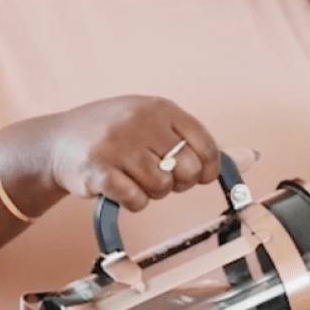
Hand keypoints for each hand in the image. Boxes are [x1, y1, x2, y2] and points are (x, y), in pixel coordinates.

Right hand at [45, 96, 223, 211]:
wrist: (57, 141)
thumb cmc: (116, 134)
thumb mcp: (155, 124)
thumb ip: (199, 142)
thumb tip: (253, 157)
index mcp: (160, 107)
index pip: (204, 141)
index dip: (208, 167)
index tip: (198, 175)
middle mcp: (139, 120)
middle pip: (185, 168)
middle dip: (178, 182)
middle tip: (161, 179)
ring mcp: (117, 144)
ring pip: (161, 187)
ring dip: (152, 193)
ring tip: (135, 180)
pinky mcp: (97, 170)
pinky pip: (135, 200)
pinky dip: (133, 203)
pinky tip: (121, 190)